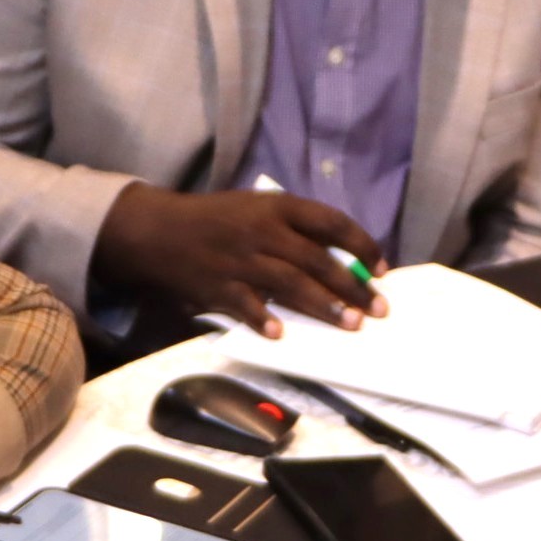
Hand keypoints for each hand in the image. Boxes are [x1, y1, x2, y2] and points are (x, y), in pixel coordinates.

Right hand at [94, 183, 386, 336]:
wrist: (159, 229)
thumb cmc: (216, 220)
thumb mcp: (257, 208)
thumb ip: (294, 229)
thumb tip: (339, 257)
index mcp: (277, 207)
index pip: (331, 222)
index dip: (362, 245)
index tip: (381, 268)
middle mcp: (263, 231)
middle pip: (317, 259)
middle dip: (353, 286)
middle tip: (378, 308)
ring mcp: (241, 259)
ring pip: (291, 283)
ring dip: (324, 305)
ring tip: (351, 324)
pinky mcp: (218, 284)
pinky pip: (246, 304)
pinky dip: (263, 318)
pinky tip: (280, 333)